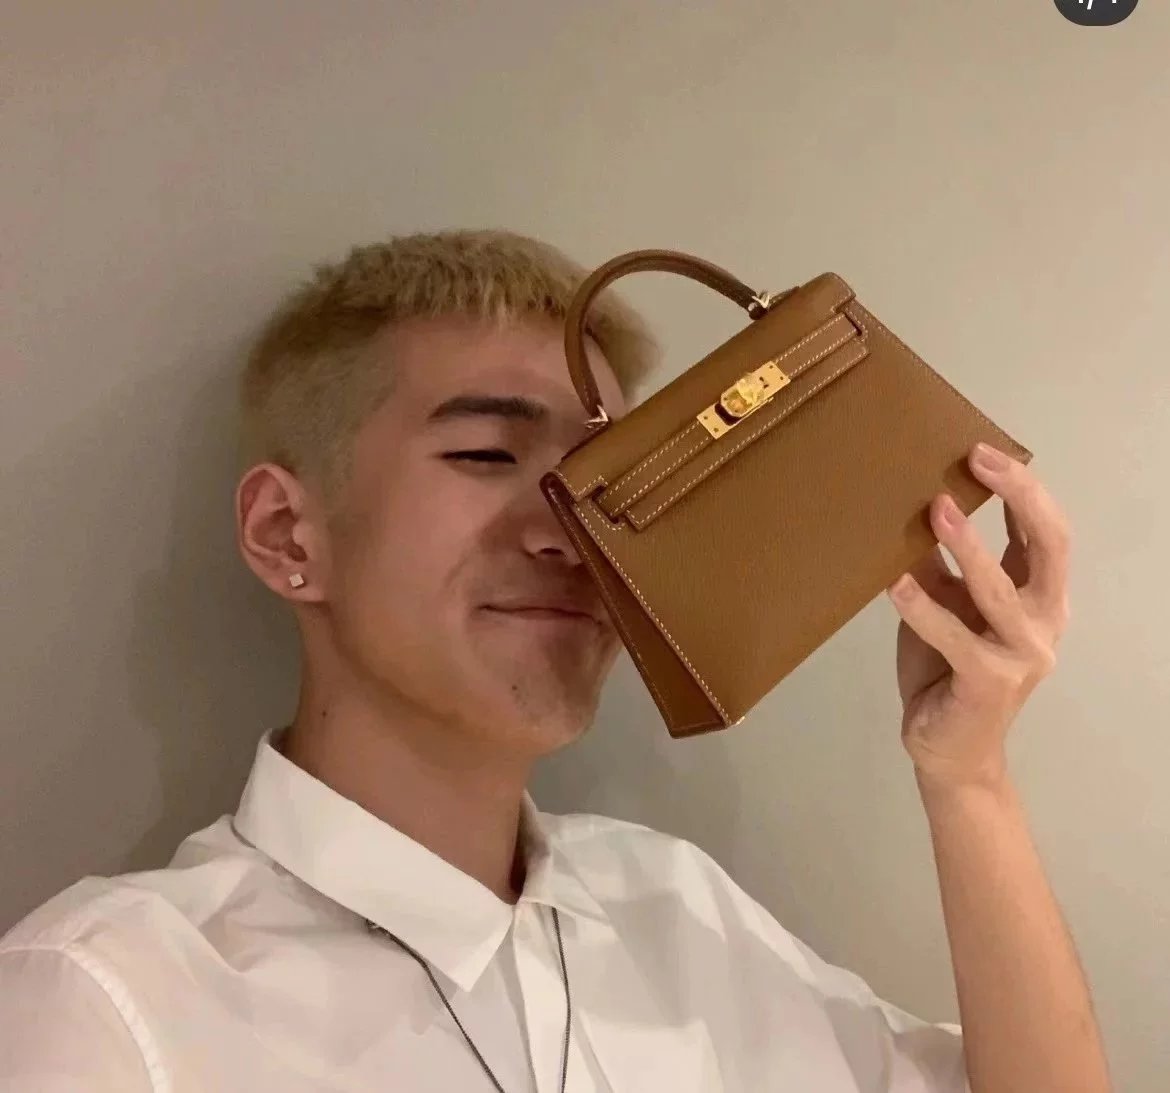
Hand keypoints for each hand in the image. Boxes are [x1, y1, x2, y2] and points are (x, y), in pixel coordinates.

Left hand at [887, 443, 1070, 788]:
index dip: (1022, 488)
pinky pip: (954, 637)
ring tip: (936, 510)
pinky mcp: (989, 682)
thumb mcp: (944, 605)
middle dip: (1018, 497)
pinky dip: (923, 608)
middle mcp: (1043, 621)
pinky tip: (893, 583)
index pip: (1046, 532)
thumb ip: (939, 563)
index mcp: (1038, 597)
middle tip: (976, 461)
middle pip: (1049, 546)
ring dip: (969, 547)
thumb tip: (912, 504)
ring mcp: (1022, 654)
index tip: (982, 452)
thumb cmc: (944, 670)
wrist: (947, 749)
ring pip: (1000, 590)